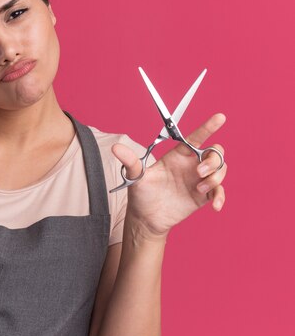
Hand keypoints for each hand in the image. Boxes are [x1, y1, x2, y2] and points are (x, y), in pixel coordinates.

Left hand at [111, 113, 227, 238]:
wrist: (146, 218)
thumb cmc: (141, 193)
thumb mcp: (136, 177)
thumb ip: (130, 161)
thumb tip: (116, 148)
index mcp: (178, 155)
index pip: (196, 137)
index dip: (208, 126)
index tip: (219, 117)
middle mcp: (191, 165)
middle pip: (215, 152)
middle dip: (213, 160)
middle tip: (198, 171)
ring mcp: (199, 180)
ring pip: (221, 170)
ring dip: (215, 178)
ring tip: (199, 189)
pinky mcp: (203, 196)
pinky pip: (219, 191)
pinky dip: (220, 197)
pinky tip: (215, 205)